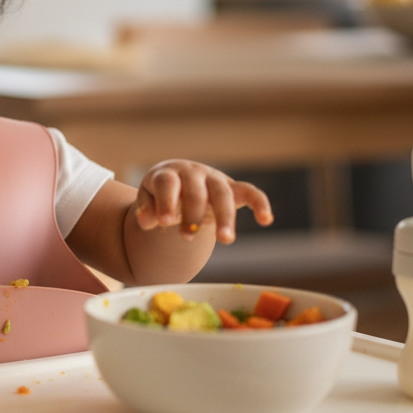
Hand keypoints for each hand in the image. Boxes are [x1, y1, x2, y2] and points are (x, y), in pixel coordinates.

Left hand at [133, 159, 272, 244]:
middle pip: (196, 190)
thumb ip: (146, 210)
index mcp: (169, 173)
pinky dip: (260, 203)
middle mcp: (193, 173)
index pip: (168, 183)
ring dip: (225, 216)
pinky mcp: (232, 188)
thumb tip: (147, 222)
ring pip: (222, 193)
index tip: (165, 222)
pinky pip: (250, 191)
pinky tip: (266, 220)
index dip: (166, 201)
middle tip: (187, 237)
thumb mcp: (148, 199)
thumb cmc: (159, 194)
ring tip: (225, 240)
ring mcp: (214, 179)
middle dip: (193, 214)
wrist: (177, 181)